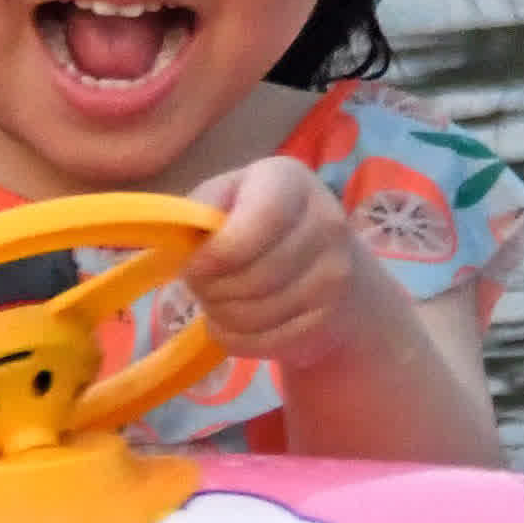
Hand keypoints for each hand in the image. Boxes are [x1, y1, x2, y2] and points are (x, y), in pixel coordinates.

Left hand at [185, 157, 373, 365]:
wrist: (324, 260)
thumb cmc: (256, 224)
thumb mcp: (226, 198)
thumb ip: (203, 209)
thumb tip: (188, 242)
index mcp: (290, 181)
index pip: (262, 219)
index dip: (220, 252)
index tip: (194, 266)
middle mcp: (325, 222)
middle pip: (255, 275)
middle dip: (212, 288)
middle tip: (201, 285)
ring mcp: (334, 274)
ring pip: (258, 314)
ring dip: (221, 315)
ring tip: (217, 301)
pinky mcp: (329, 318)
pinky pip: (268, 341)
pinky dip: (238, 339)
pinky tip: (235, 323)